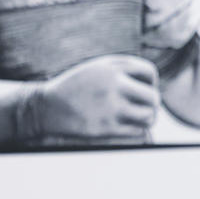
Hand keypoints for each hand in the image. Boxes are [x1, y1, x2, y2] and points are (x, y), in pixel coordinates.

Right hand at [30, 55, 160, 139]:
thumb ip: (124, 69)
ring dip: (147, 118)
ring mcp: (110, 107)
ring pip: (149, 116)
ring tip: (140, 118)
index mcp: (112, 67)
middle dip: (152, 103)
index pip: (149, 72)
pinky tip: (127, 126)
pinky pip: (137, 131)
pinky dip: (137, 130)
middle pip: (153, 97)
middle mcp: (113, 85)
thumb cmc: (76, 87)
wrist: (46, 107)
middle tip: (144, 107)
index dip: (151, 82)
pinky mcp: (106, 128)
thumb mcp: (97, 68)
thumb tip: (154, 83)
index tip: (143, 88)